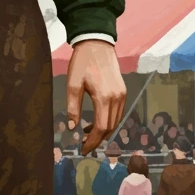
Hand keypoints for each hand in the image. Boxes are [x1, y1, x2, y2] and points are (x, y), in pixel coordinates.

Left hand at [66, 40, 125, 155]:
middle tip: (84, 146)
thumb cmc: (82, 63)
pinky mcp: (122, 91)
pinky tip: (96, 122)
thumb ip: (72, 107)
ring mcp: (122, 94)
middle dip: (98, 140)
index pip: (101, 128)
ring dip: (103, 131)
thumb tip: (72, 128)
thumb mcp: (72, 84)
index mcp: (104, 97)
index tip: (83, 150)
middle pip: (110, 127)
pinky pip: (118, 112)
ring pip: (115, 121)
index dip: (92, 142)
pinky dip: (108, 121)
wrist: (97, 44)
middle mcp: (117, 98)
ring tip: (87, 135)